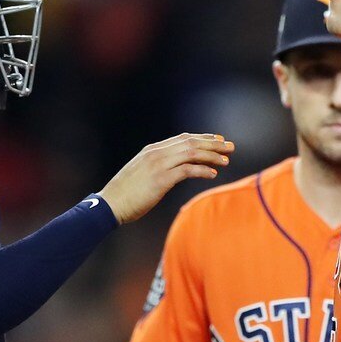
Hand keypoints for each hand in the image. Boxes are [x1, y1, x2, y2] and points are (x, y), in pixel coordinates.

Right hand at [99, 133, 233, 223]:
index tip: (218, 139)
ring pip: (192, 153)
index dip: (203, 137)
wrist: (110, 204)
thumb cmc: (125, 193)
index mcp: (152, 150)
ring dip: (211, 156)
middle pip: (191, 142)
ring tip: (226, 161)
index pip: (183, 138)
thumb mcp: (141, 173)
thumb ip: (157, 167)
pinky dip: (202, 170)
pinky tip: (213, 174)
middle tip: (230, 146)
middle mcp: (157, 153)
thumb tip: (173, 171)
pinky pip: (187, 170)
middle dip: (213, 143)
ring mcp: (158, 164)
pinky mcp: (161, 179)